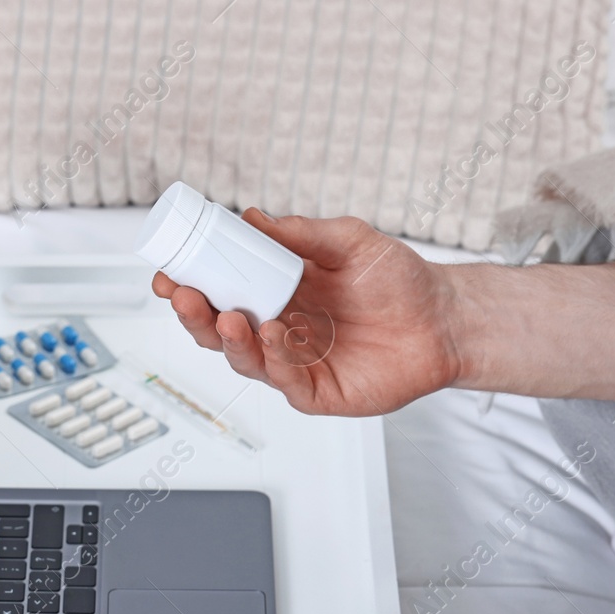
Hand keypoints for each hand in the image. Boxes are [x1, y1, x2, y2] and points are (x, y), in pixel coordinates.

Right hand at [151, 211, 461, 415]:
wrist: (445, 319)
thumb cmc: (400, 281)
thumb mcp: (348, 240)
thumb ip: (301, 233)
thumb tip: (253, 218)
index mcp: (276, 294)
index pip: (220, 293)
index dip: (190, 286)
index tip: (169, 273)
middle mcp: (278, 331)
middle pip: (219, 332)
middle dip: (195, 317)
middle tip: (185, 296)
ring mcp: (295, 364)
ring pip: (245, 361)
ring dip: (230, 340)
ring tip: (230, 316)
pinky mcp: (318, 392)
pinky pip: (286, 382)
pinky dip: (274, 360)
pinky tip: (272, 335)